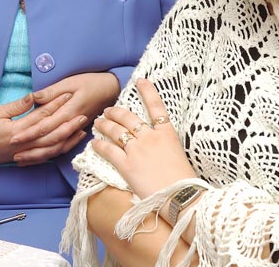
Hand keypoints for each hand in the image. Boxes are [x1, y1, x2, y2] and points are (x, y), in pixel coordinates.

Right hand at [0, 92, 74, 165]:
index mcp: (15, 131)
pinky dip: (57, 152)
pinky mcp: (22, 159)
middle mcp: (22, 145)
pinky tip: (67, 144)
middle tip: (84, 115)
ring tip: (81, 131)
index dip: (56, 106)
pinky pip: (43, 157)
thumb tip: (35, 96)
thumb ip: (17, 106)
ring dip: (67, 140)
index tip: (69, 95)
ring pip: (50, 150)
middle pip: (50, 136)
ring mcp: (22, 154)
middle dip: (68, 125)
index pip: (40, 117)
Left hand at [9, 72, 119, 164]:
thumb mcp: (71, 82)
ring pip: (56, 148)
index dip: (29, 133)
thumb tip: (34, 98)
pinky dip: (50, 154)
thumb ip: (52, 92)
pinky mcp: (77, 132)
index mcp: (68, 111)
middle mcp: (71, 124)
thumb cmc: (91, 82)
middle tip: (12, 153)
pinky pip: (63, 147)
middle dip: (30, 149)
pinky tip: (39, 157)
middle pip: (49, 141)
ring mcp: (75, 130)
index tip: (13, 138)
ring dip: (39, 155)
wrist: (111, 89)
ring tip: (22, 160)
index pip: (45, 126)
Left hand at [92, 79, 196, 198]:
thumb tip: (154, 146)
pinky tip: (94, 142)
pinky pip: (109, 151)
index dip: (148, 91)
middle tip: (109, 110)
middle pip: (129, 118)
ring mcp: (138, 150)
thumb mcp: (178, 154)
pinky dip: (100, 145)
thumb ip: (165, 146)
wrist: (180, 196)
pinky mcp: (127, 165)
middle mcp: (151, 137)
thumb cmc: (184, 180)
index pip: (156, 106)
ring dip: (105, 125)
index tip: (140, 81)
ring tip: (98, 122)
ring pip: (116, 131)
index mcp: (167, 133)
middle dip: (116, 112)